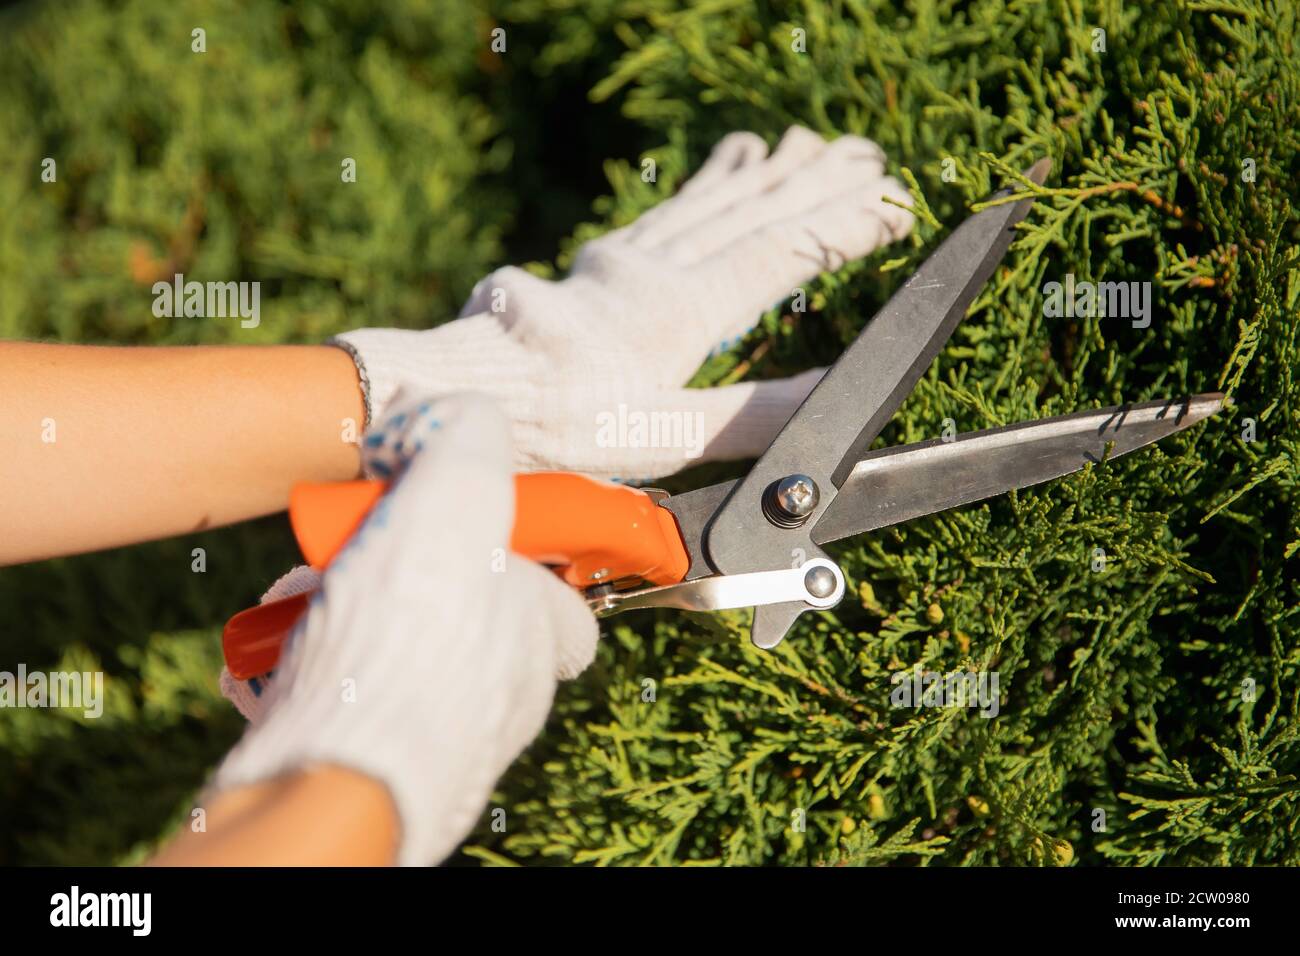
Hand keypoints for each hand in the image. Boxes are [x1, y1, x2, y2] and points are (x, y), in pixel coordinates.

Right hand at [210, 391, 597, 865]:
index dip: (513, 539)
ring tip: (299, 597)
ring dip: (331, 605)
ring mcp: (433, 732)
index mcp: (539, 637)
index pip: (558, 589)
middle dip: (388, 561)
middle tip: (352, 545)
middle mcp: (497, 692)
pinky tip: (274, 646)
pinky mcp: (366, 756)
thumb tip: (443, 420)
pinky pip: (333, 691)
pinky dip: (297, 659)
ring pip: (384, 644)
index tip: (458, 512)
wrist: (335, 767)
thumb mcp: (461, 491)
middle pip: (450, 604)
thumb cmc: (416, 636)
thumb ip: (466, 436)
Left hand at [333, 126, 912, 480]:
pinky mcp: (594, 264)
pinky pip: (665, 209)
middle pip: (751, 213)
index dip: (842, 228)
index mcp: (679, 314)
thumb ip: (746, 413)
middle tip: (871, 155)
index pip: (779, 255)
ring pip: (710, 202)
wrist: (457, 396)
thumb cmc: (553, 429)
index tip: (894, 205)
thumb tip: (824, 393)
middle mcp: (653, 272)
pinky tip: (727, 162)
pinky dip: (707, 181)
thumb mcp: (659, 438)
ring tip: (814, 143)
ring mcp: (620, 261)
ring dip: (769, 173)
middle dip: (817, 183)